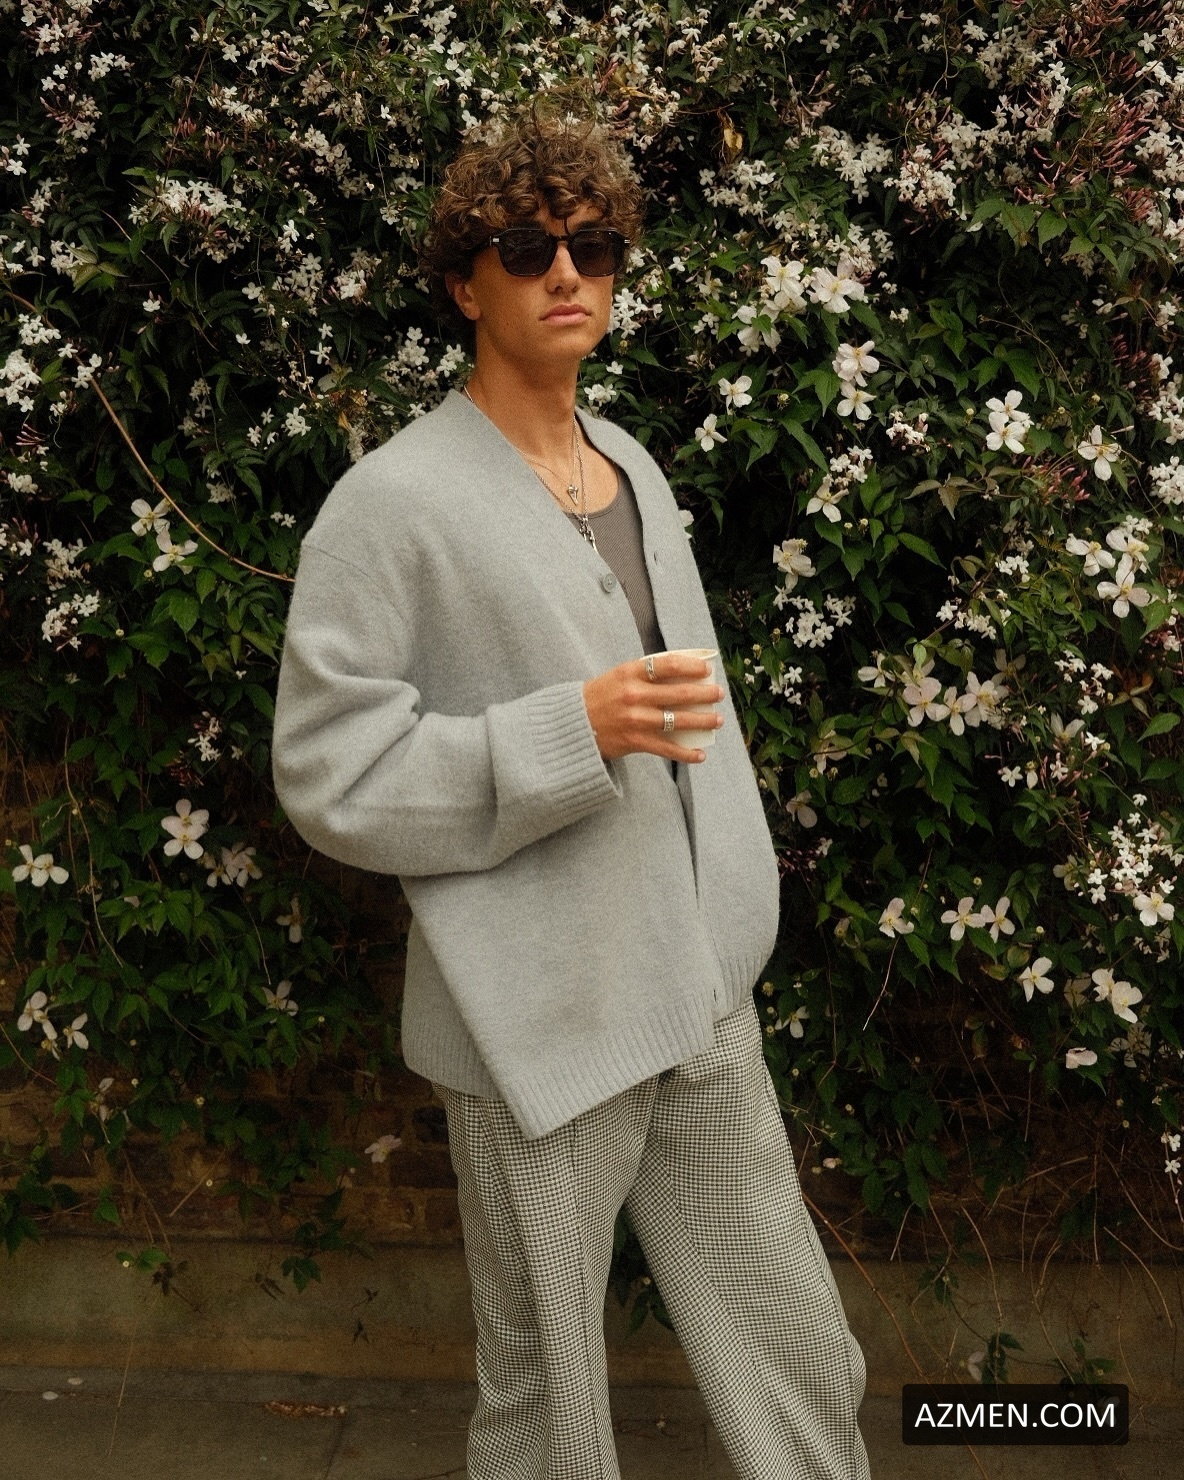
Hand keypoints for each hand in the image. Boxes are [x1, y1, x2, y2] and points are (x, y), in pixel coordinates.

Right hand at [582, 654, 724, 762]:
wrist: (573, 725)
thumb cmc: (601, 697)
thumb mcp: (619, 676)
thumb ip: (646, 673)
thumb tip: (682, 672)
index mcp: (631, 673)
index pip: (669, 665)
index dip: (692, 667)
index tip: (707, 670)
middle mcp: (634, 695)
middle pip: (680, 693)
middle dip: (705, 694)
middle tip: (718, 694)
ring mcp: (636, 719)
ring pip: (678, 720)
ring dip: (703, 721)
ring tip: (717, 720)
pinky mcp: (635, 741)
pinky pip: (667, 748)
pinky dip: (686, 754)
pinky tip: (700, 755)